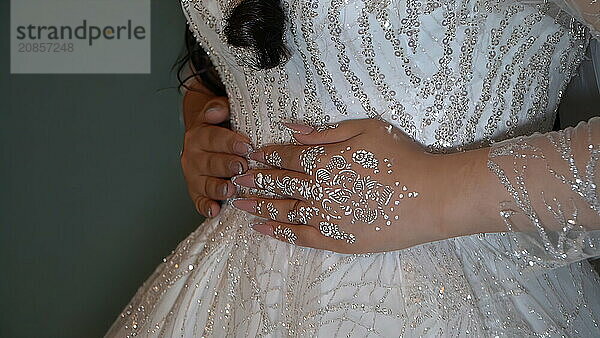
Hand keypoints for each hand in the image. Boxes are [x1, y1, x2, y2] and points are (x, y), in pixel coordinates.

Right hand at [181, 82, 252, 217]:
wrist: (204, 138)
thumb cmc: (220, 126)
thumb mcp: (219, 112)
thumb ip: (219, 108)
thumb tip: (218, 110)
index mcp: (199, 135)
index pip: (214, 138)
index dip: (230, 142)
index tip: (246, 145)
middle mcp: (193, 156)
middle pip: (210, 162)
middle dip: (226, 165)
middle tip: (242, 167)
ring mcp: (194, 176)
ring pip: (204, 183)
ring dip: (217, 188)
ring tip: (230, 190)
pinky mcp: (196, 192)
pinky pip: (199, 201)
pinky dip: (206, 207)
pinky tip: (215, 211)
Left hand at [230, 119, 458, 253]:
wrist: (429, 196)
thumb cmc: (402, 157)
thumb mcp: (366, 129)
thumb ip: (326, 130)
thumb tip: (292, 127)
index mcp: (323, 158)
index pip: (286, 156)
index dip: (267, 155)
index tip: (252, 156)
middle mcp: (316, 187)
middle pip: (278, 183)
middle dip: (254, 180)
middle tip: (235, 179)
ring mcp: (323, 215)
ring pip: (281, 210)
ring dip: (257, 205)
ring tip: (237, 203)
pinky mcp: (333, 239)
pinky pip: (297, 235)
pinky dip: (276, 231)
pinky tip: (260, 227)